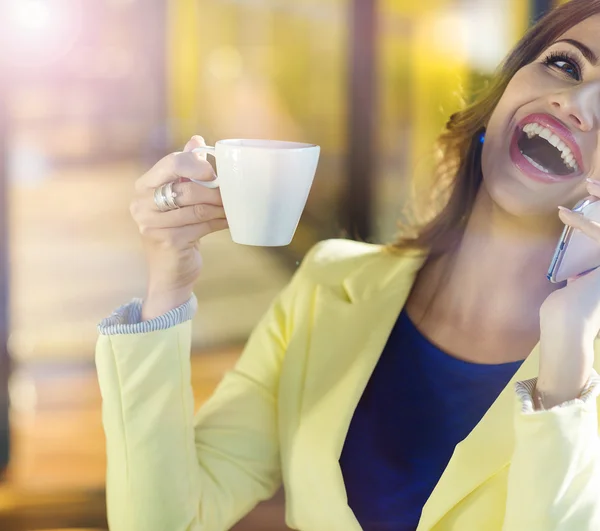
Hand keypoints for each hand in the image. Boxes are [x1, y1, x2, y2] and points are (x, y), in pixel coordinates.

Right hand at [130, 136, 228, 319]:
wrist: (170, 274)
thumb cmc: (176, 232)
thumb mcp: (177, 199)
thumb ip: (185, 170)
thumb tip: (196, 140)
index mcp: (143, 188)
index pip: (169, 164)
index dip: (195, 164)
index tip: (214, 172)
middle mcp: (141, 205)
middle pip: (186, 188)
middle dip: (214, 191)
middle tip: (232, 194)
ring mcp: (151, 224)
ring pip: (197, 208)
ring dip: (221, 207)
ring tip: (234, 207)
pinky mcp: (167, 241)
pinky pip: (201, 225)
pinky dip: (220, 222)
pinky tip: (229, 221)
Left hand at [537, 179, 599, 406]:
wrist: (565, 328)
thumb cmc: (565, 312)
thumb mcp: (579, 288)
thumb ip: (586, 276)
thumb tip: (579, 269)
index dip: (598, 220)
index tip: (588, 201)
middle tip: (593, 183)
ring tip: (588, 183)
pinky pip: (599, 235)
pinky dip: (581, 223)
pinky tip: (564, 214)